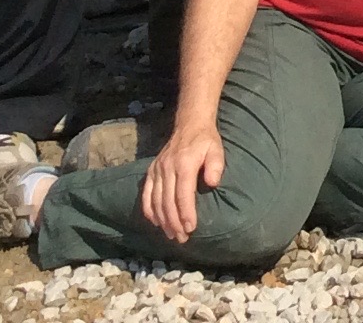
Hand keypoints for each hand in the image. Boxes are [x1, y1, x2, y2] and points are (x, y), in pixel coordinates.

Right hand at [139, 121, 225, 244]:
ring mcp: (157, 170)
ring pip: (155, 201)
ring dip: (162, 220)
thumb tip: (213, 183)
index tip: (190, 228)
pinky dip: (149, 210)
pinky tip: (155, 222)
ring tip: (171, 234)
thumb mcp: (216, 149)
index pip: (183, 194)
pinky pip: (146, 194)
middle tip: (182, 238)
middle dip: (174, 222)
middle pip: (167, 201)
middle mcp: (167, 168)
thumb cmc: (206, 140)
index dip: (186, 213)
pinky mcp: (151, 171)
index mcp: (184, 164)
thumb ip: (216, 166)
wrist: (189, 124)